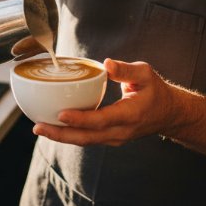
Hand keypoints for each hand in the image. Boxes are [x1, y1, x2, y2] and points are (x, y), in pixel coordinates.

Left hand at [32, 59, 179, 146]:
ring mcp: (115, 138)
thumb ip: (126, 70)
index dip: (81, 119)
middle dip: (61, 134)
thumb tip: (106, 64)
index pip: (102, 120)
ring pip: (85, 141)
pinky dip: (69, 135)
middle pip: (87, 137)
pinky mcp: (109, 139)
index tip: (61, 114)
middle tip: (38, 126)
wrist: (167, 114)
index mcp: (130, 114)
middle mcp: (121, 131)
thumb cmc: (155, 91)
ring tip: (39, 127)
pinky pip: (87, 139)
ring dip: (61, 136)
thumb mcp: (146, 74)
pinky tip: (53, 127)